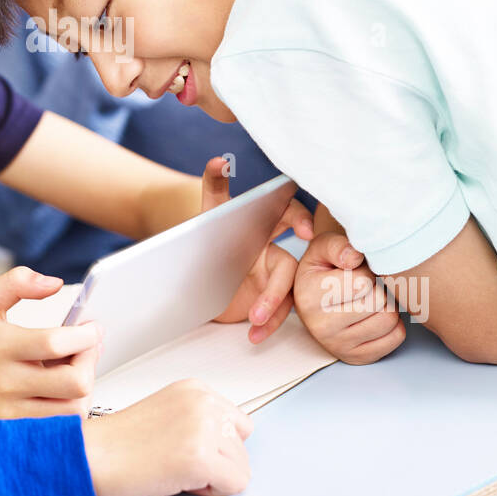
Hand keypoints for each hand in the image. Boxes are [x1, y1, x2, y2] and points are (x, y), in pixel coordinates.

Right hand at [0, 266, 100, 418]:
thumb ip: (18, 283)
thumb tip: (55, 282)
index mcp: (2, 347)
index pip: (56, 343)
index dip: (86, 335)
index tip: (92, 328)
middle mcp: (6, 383)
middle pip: (74, 383)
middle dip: (91, 363)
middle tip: (87, 350)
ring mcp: (9, 413)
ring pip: (70, 412)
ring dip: (82, 391)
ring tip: (72, 372)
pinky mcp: (11, 434)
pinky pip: (55, 431)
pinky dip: (66, 413)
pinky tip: (57, 394)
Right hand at [81, 379, 252, 495]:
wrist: (88, 457)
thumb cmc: (116, 444)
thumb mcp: (166, 414)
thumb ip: (198, 418)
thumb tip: (228, 442)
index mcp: (195, 388)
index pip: (237, 423)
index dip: (215, 445)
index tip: (186, 447)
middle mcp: (203, 402)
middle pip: (242, 446)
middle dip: (217, 460)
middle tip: (176, 459)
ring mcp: (203, 427)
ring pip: (241, 467)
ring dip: (213, 477)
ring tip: (174, 468)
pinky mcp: (200, 457)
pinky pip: (235, 485)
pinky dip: (210, 492)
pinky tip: (179, 480)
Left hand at [199, 157, 314, 341]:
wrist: (194, 276)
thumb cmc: (208, 238)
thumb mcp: (209, 213)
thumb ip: (215, 185)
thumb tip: (218, 160)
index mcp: (263, 225)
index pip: (287, 215)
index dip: (298, 218)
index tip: (302, 228)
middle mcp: (273, 250)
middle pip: (291, 263)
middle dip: (290, 281)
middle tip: (273, 303)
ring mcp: (273, 278)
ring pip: (286, 293)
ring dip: (274, 308)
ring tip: (255, 320)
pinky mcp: (270, 302)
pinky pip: (278, 313)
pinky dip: (269, 325)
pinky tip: (254, 335)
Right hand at [292, 232, 405, 364]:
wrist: (313, 297)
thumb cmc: (322, 269)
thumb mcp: (322, 248)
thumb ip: (337, 245)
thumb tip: (355, 257)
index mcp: (309, 297)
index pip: (362, 282)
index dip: (365, 271)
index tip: (353, 272)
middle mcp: (320, 327)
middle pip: (379, 302)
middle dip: (377, 288)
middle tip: (364, 287)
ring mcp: (339, 346)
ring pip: (389, 320)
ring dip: (386, 305)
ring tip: (370, 299)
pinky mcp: (357, 358)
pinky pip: (396, 338)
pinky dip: (393, 324)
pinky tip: (375, 315)